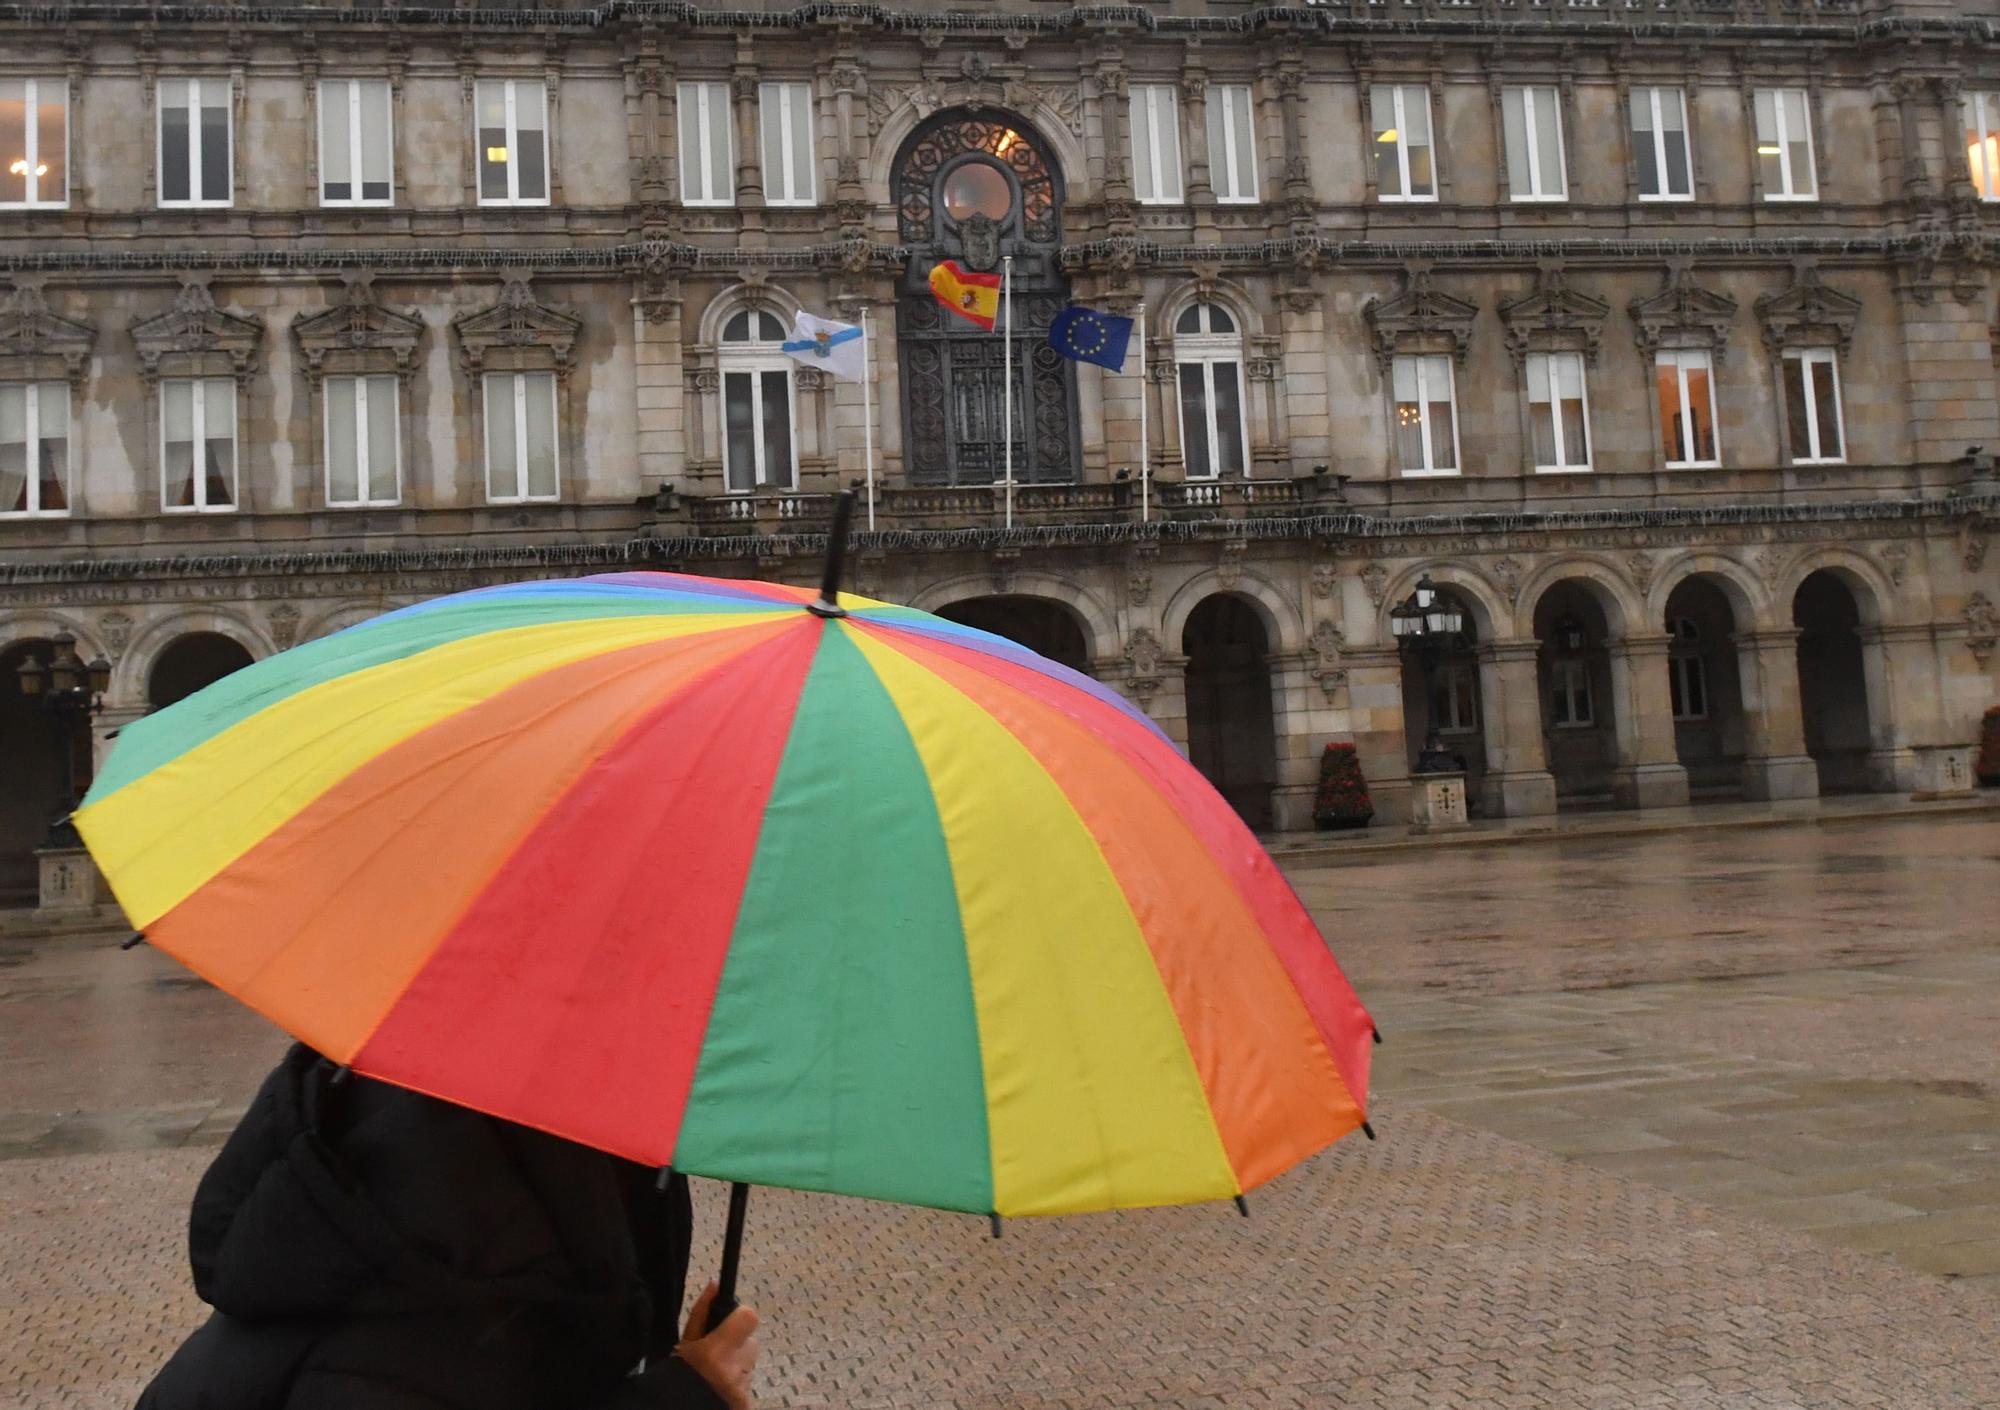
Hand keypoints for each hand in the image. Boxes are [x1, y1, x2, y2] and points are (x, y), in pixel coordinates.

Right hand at [677, 1281, 758, 1409]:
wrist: (680, 1407)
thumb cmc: (678, 1376)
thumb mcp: (685, 1343)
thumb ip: (702, 1313)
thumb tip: (715, 1284)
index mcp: (716, 1352)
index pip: (749, 1317)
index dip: (741, 1317)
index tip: (729, 1322)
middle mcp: (733, 1370)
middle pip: (751, 1342)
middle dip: (738, 1344)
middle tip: (717, 1354)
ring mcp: (743, 1388)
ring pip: (750, 1362)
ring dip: (738, 1364)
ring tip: (716, 1372)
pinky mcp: (748, 1402)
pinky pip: (749, 1382)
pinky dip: (738, 1383)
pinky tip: (721, 1387)